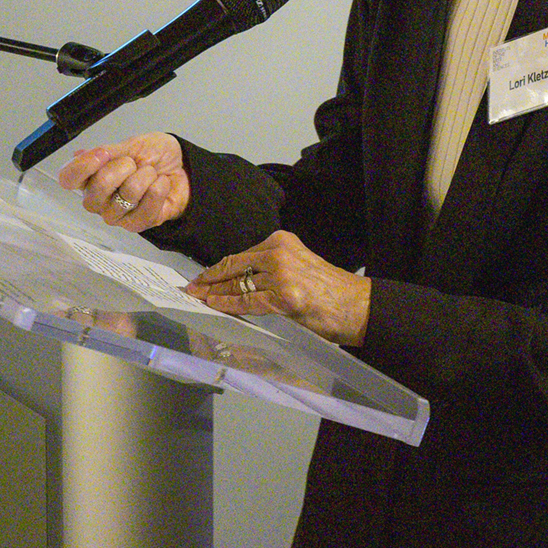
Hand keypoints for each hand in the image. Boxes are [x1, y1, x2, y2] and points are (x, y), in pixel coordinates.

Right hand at [56, 134, 189, 230]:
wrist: (183, 167)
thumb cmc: (154, 157)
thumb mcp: (130, 145)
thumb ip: (105, 152)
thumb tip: (79, 155)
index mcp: (90, 177)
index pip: (68, 179)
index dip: (83, 166)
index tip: (103, 154)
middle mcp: (98, 199)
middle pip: (96, 189)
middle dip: (122, 168)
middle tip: (134, 163)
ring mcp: (116, 215)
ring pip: (126, 195)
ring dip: (145, 177)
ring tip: (150, 174)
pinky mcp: (136, 225)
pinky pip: (146, 207)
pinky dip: (158, 189)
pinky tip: (160, 185)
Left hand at [185, 231, 370, 346]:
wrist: (356, 306)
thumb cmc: (328, 291)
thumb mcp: (297, 266)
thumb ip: (271, 268)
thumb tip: (238, 280)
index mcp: (281, 241)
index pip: (241, 256)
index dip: (217, 268)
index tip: (201, 276)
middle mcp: (279, 253)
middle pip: (234, 267)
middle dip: (209, 279)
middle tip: (191, 287)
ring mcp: (281, 275)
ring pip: (237, 284)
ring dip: (214, 293)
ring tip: (197, 297)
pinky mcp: (283, 297)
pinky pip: (247, 301)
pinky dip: (227, 304)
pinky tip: (213, 304)